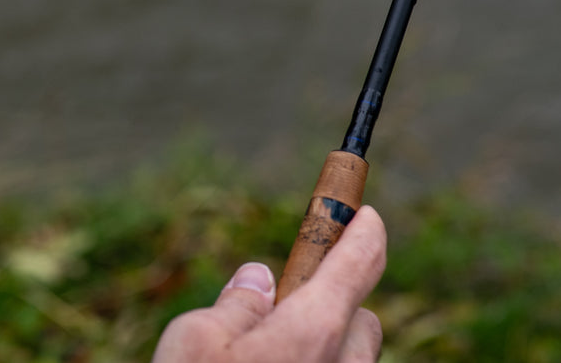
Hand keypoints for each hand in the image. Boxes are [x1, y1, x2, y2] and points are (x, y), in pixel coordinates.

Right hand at [151, 205, 385, 362]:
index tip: (365, 213)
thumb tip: (258, 277)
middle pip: (364, 321)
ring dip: (330, 348)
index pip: (358, 263)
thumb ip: (235, 303)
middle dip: (340, 302)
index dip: (364, 230)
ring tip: (277, 353)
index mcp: (311, 331)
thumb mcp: (195, 337)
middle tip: (293, 303)